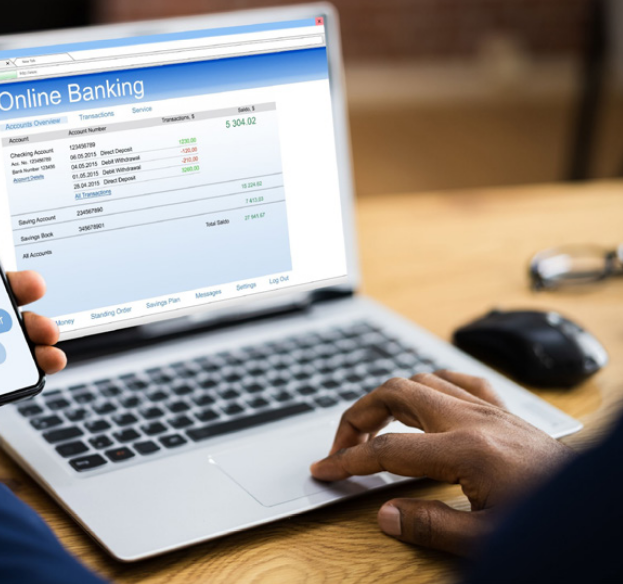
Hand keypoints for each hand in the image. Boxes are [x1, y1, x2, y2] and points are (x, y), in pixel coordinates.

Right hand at [310, 371, 573, 554]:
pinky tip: (424, 399)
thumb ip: (431, 526)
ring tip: (374, 427)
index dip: (347, 459)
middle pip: (394, 395)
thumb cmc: (549, 521)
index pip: (387, 450)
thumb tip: (385, 515)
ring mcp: (487, 409)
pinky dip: (429, 385)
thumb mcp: (488, 539)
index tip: (324, 469)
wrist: (594, 505)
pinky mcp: (502, 410)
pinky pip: (457, 379)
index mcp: (464, 450)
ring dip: (387, 399)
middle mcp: (472, 419)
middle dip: (357, 417)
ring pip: (421, 380)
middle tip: (343, 446)